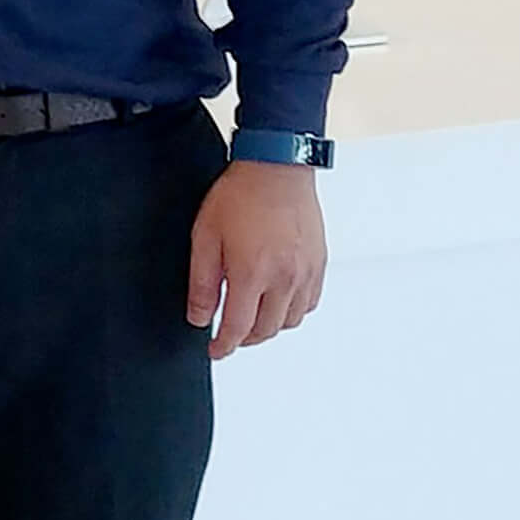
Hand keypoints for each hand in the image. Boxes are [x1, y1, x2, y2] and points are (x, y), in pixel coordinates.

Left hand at [187, 159, 326, 358]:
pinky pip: (309, 303)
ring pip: (290, 320)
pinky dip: (292, 310)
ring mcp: (306, 273)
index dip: (224, 346)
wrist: (277, 168)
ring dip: (269, 326)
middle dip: (245, 338)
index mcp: (253, 274)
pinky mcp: (319, 264)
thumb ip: (203, 283)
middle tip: (229, 335)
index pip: (239, 328)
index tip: (215, 352)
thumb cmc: (239, 196)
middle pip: (266, 330)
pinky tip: (277, 300)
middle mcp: (285, 279)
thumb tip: (200, 317)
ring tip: (251, 316)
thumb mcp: (205, 237)